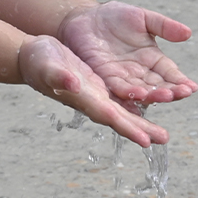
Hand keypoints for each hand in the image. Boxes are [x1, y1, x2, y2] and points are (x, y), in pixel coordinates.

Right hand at [18, 35, 167, 146]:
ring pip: (124, 111)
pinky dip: (137, 104)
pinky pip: (121, 98)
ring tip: (162, 133)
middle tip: (164, 139)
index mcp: (84, 98)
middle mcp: (93, 100)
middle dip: (142, 130)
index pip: (109, 116)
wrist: (34, 56)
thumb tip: (73, 84)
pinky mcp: (98, 85)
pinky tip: (150, 105)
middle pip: (121, 119)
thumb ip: (59, 77)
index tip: (145, 140)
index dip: (128, 128)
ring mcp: (96, 94)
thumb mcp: (48, 66)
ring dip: (142, 122)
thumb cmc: (38, 62)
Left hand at [56, 1, 197, 105]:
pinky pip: (117, 89)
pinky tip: (137, 99)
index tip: (192, 87)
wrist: (85, 17)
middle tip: (180, 94)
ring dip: (151, 95)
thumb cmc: (115, 16)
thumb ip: (164, 26)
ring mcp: (122, 77)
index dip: (180, 81)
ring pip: (140, 90)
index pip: (170, 74)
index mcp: (152, 59)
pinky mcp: (104, 77)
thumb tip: (188, 33)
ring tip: (162, 96)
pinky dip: (127, 95)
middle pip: (158, 86)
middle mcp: (140, 72)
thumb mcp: (143, 18)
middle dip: (169, 91)